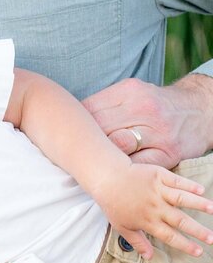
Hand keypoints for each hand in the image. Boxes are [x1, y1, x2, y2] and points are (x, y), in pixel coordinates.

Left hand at [83, 75, 212, 166]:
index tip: (63, 134)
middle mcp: (144, 109)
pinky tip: (113, 171)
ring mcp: (158, 132)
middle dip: (84, 142)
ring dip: (100, 156)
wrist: (200, 110)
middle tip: (71, 152)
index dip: (74, 124)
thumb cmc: (155, 103)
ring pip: (117, 147)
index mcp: (129, 91)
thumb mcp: (132, 92)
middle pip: (100, 128)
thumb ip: (103, 103)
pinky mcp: (169, 153)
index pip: (89, 109)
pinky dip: (122, 169)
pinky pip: (138, 165)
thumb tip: (70, 118)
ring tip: (89, 163)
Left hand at [89, 162, 212, 258]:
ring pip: (181, 198)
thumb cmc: (113, 204)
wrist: (106, 177)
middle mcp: (154, 207)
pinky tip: (201, 189)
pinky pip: (176, 181)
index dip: (184, 245)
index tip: (199, 252)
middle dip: (197, 230)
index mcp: (147, 221)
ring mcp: (157, 190)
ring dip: (198, 204)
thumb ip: (137, 242)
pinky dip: (188, 185)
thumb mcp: (122, 226)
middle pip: (180, 220)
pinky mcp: (157, 175)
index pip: (169, 236)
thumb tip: (149, 258)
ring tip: (212, 210)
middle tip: (212, 238)